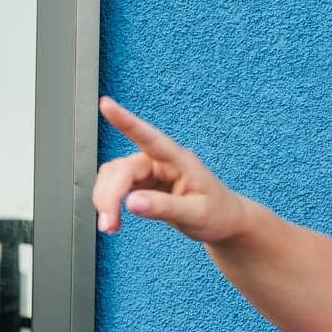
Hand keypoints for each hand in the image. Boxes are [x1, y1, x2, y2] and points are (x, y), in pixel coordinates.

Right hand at [92, 97, 250, 241]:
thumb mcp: (196, 215)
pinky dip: (109, 202)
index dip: (126, 121)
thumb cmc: (217, 214)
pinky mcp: (142, 182)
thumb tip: (132, 203)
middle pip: (121, 169)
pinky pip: (116, 186)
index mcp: (179, 161)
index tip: (107, 104)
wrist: (225, 221)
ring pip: (113, 177)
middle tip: (108, 225)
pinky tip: (114, 220)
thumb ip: (165, 208)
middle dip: (109, 196)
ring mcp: (149, 170)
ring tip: (110, 226)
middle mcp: (160, 161)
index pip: (150, 138)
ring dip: (105, 200)